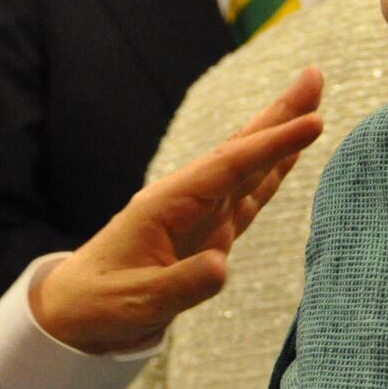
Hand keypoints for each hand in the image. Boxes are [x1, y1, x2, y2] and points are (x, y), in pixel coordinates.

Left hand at [31, 67, 323, 353]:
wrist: (74, 311)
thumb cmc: (100, 303)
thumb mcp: (137, 302)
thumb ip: (181, 285)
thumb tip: (222, 265)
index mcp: (167, 205)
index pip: (229, 168)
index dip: (272, 145)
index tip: (313, 122)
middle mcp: (185, 200)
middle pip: (240, 151)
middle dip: (278, 116)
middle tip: (314, 77)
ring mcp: (198, 215)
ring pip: (247, 169)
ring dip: (278, 137)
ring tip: (311, 105)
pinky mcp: (207, 234)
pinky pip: (246, 198)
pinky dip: (271, 174)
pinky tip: (289, 157)